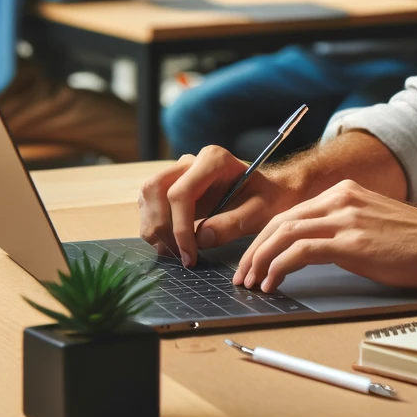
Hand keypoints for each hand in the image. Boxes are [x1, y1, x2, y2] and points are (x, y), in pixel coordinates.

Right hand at [137, 146, 302, 266]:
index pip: (181, 192)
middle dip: (160, 226)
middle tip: (176, 256)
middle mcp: (192, 161)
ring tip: (173, 253)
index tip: (189, 255)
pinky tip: (171, 245)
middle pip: (156, 189)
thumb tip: (199, 237)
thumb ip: (232, 224)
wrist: (268, 192)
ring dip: (153, 226)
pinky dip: (154, 225)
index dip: (180, 227)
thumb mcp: (259, 213)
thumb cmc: (267, 199)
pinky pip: (150, 203)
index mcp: (214, 160)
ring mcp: (179, 171)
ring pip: (148, 194)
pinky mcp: (172, 186)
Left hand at [233, 180, 416, 292]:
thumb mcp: (374, 222)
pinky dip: (279, 267)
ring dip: (260, 260)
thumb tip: (312, 250)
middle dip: (254, 249)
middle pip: (280, 220)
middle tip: (242, 274)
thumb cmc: (416, 241)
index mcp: (346, 192)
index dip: (265, 237)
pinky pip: (300, 251)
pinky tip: (272, 283)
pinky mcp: (351, 242)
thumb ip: (345, 226)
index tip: (254, 259)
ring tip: (251, 282)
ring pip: (284, 233)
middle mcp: (342, 198)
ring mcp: (346, 218)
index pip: (291, 212)